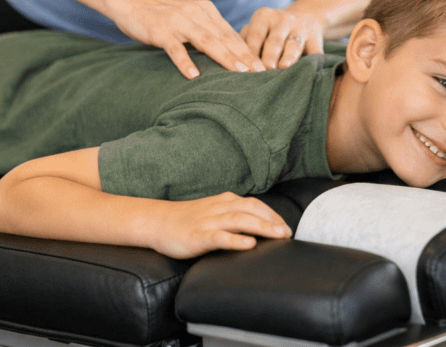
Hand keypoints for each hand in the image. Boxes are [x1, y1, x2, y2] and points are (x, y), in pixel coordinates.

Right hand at [110, 0, 265, 78]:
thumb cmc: (161, 14)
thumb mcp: (189, 17)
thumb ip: (206, 30)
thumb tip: (228, 51)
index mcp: (205, 10)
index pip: (231, 33)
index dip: (248, 50)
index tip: (262, 66)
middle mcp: (196, 14)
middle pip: (224, 38)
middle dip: (244, 56)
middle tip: (261, 73)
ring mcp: (178, 22)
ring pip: (207, 41)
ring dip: (225, 58)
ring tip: (239, 73)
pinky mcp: (161, 31)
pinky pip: (175, 48)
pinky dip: (185, 61)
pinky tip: (194, 75)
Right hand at [150, 192, 291, 258]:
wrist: (157, 222)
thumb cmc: (188, 220)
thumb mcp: (214, 212)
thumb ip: (233, 215)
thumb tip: (258, 225)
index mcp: (225, 201)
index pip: (255, 204)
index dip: (273, 214)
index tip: (287, 227)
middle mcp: (219, 208)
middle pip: (251, 210)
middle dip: (272, 221)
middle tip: (288, 233)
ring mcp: (208, 222)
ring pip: (239, 220)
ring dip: (262, 227)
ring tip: (278, 236)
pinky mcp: (198, 236)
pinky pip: (219, 237)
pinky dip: (236, 239)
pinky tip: (249, 244)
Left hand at [240, 6, 325, 69]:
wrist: (306, 17)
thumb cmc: (270, 30)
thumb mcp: (257, 28)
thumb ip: (245, 42)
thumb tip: (230, 64)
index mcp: (264, 16)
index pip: (255, 35)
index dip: (250, 53)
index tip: (244, 68)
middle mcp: (283, 19)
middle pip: (274, 40)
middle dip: (269, 55)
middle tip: (264, 69)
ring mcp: (301, 28)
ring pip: (294, 45)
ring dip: (289, 57)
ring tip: (284, 67)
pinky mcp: (316, 38)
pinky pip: (315, 51)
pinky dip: (313, 61)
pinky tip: (309, 71)